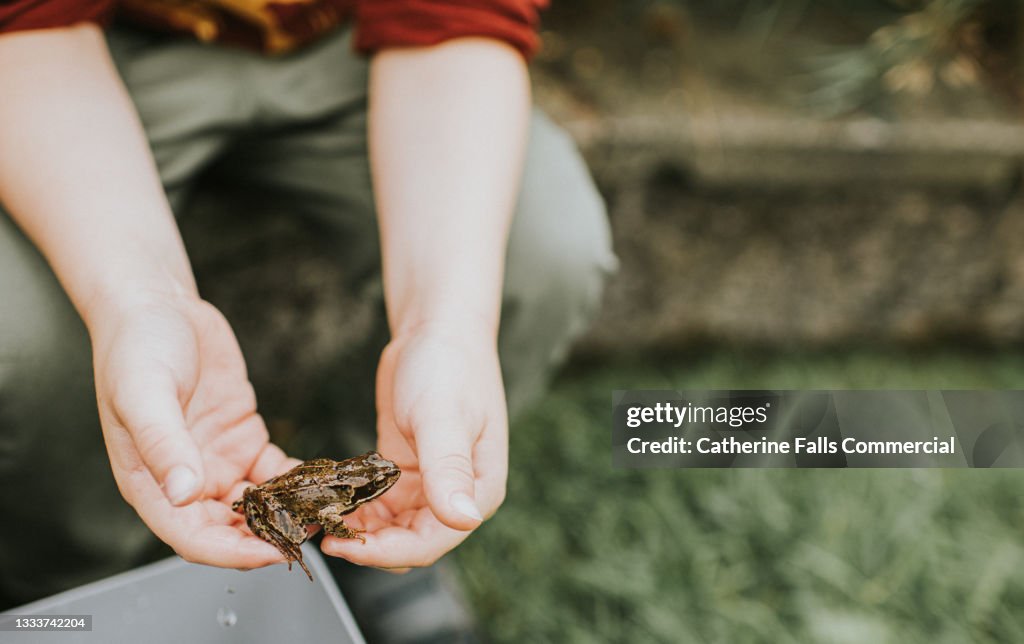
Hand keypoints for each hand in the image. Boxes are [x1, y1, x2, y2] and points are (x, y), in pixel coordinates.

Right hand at [90, 294, 297, 567]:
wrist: (157, 307)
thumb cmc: (136, 348)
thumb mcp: (144, 393)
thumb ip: (163, 444)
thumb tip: (183, 493)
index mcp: (151, 483)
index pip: (192, 538)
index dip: (232, 552)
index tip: (272, 552)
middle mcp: (186, 481)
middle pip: (230, 530)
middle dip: (268, 538)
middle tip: (313, 533)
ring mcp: (217, 462)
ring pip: (257, 506)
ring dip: (288, 513)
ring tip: (327, 511)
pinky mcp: (243, 439)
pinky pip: (274, 473)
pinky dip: (297, 481)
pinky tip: (324, 482)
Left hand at [322, 325, 507, 568]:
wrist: (436, 330)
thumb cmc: (449, 366)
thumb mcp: (443, 416)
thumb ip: (449, 469)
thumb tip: (464, 518)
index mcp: (478, 489)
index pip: (432, 542)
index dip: (386, 552)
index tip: (344, 547)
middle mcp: (456, 494)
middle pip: (410, 543)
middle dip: (368, 545)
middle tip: (323, 534)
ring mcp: (430, 485)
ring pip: (392, 529)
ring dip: (360, 530)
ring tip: (321, 519)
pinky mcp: (406, 473)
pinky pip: (381, 505)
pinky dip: (357, 508)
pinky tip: (331, 501)